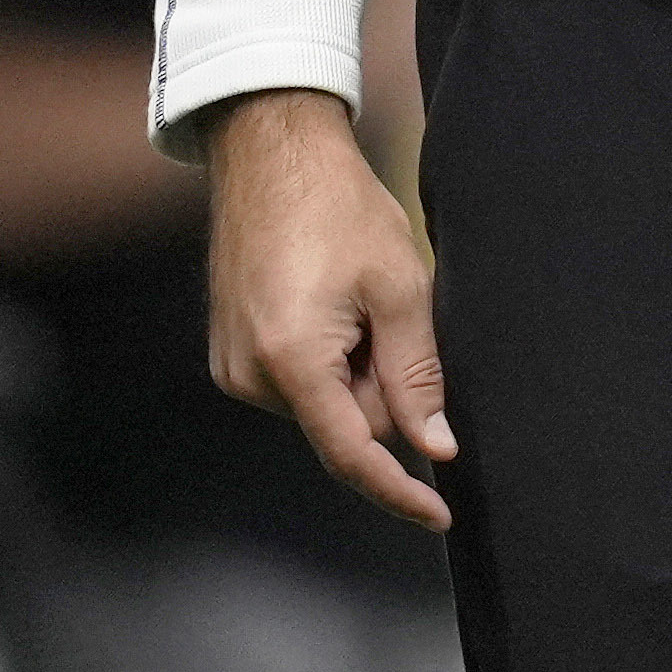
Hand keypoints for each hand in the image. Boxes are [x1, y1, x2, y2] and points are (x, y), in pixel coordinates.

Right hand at [203, 86, 454, 528]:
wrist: (274, 158)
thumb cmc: (339, 209)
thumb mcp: (399, 288)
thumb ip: (416, 375)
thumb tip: (434, 446)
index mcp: (291, 364)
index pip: (352, 453)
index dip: (400, 489)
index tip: (439, 514)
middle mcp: (250, 378)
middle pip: (345, 422)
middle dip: (383, 388)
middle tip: (393, 314)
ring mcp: (234, 367)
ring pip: (325, 402)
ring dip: (357, 368)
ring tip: (357, 296)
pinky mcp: (232, 353)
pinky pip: (300, 381)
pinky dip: (332, 358)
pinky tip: (334, 301)